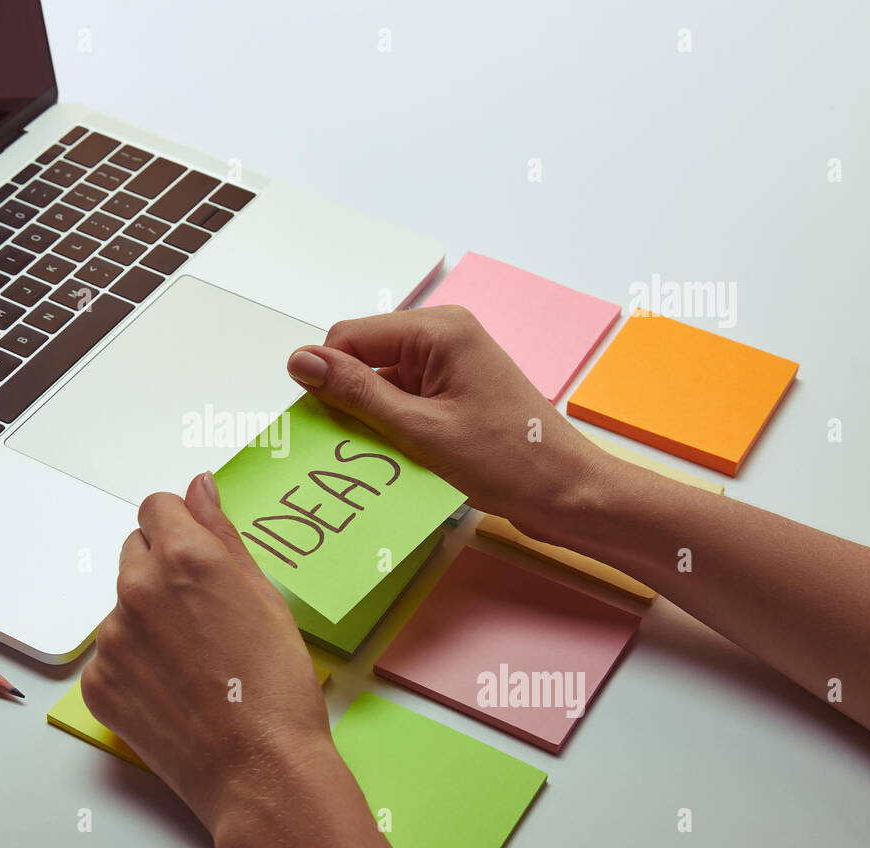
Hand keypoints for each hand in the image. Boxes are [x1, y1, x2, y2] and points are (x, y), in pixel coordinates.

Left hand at [83, 473, 396, 847]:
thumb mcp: (265, 596)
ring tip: (195, 661)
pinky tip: (174, 688)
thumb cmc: (276, 688)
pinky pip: (111, 653)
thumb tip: (200, 487)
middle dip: (164, 570)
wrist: (260, 771)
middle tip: (204, 616)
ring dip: (149, 619)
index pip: (157, 508)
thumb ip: (222, 533)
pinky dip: (136, 664)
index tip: (198, 555)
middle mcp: (138, 589)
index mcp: (184, 559)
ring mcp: (112, 639)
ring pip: (124, 605)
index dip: (182, 528)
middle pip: (136, 551)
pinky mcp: (98, 682)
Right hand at [285, 305, 608, 541]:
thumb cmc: (509, 461)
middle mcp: (444, 337)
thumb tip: (301, 362)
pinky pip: (404, 402)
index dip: (327, 378)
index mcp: (438, 330)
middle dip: (352, 402)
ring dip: (375, 422)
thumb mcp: (418, 429)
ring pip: (381, 385)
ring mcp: (451, 365)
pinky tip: (407, 460)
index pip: (349, 337)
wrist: (569, 495)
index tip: (321, 422)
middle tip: (361, 446)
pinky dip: (396, 430)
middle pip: (364, 359)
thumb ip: (355, 393)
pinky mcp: (455, 393)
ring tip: (393, 457)